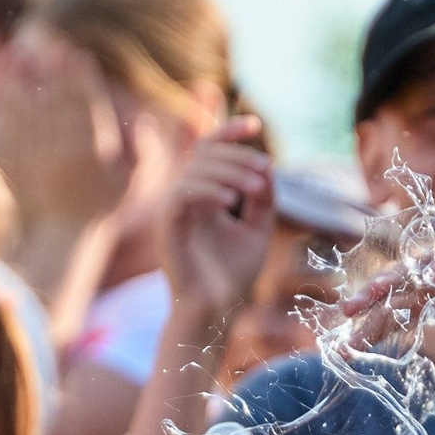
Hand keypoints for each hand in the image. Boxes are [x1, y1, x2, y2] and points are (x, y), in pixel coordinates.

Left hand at [0, 32, 136, 232]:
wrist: (57, 242)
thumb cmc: (99, 213)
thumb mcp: (131, 186)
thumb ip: (144, 152)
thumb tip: (145, 118)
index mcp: (91, 149)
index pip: (86, 102)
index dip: (80, 76)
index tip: (76, 54)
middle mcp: (60, 148)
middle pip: (54, 98)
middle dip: (50, 69)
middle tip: (47, 44)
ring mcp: (31, 154)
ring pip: (24, 106)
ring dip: (19, 77)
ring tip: (17, 54)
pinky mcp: (9, 162)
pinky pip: (3, 124)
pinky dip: (1, 101)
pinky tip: (1, 86)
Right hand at [161, 128, 274, 318]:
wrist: (216, 310)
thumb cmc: (233, 274)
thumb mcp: (258, 229)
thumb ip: (263, 199)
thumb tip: (267, 165)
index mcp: (203, 194)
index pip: (210, 149)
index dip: (229, 131)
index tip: (255, 125)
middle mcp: (185, 196)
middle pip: (204, 153)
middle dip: (237, 155)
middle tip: (264, 170)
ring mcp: (173, 210)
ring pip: (194, 170)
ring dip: (229, 173)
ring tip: (256, 188)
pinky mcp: (166, 225)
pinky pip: (182, 194)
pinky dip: (208, 192)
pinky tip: (232, 203)